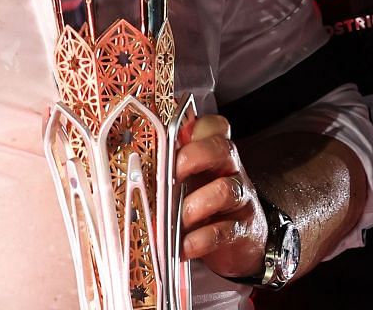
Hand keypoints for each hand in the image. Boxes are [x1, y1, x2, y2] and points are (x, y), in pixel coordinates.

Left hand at [175, 113, 265, 278]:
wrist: (240, 242)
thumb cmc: (204, 204)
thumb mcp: (188, 181)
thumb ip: (168, 170)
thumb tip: (130, 171)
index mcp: (213, 152)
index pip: (212, 125)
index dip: (193, 127)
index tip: (168, 139)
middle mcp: (230, 169)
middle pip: (221, 148)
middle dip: (192, 158)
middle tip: (171, 175)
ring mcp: (239, 198)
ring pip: (225, 189)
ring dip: (195, 204)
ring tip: (178, 218)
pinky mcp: (242, 230)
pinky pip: (223, 230)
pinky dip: (200, 239)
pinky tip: (184, 246)